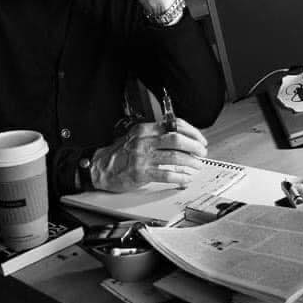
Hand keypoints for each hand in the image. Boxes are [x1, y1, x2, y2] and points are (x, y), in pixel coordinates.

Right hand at [90, 119, 207, 192]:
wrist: (100, 168)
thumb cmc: (121, 153)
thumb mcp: (138, 137)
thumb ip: (157, 136)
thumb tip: (182, 140)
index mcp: (146, 129)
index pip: (174, 125)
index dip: (192, 132)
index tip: (200, 139)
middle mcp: (145, 141)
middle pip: (177, 139)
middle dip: (194, 146)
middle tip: (202, 152)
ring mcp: (143, 157)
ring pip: (175, 157)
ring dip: (190, 162)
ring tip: (197, 165)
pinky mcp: (141, 173)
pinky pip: (166, 174)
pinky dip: (180, 177)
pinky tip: (186, 178)